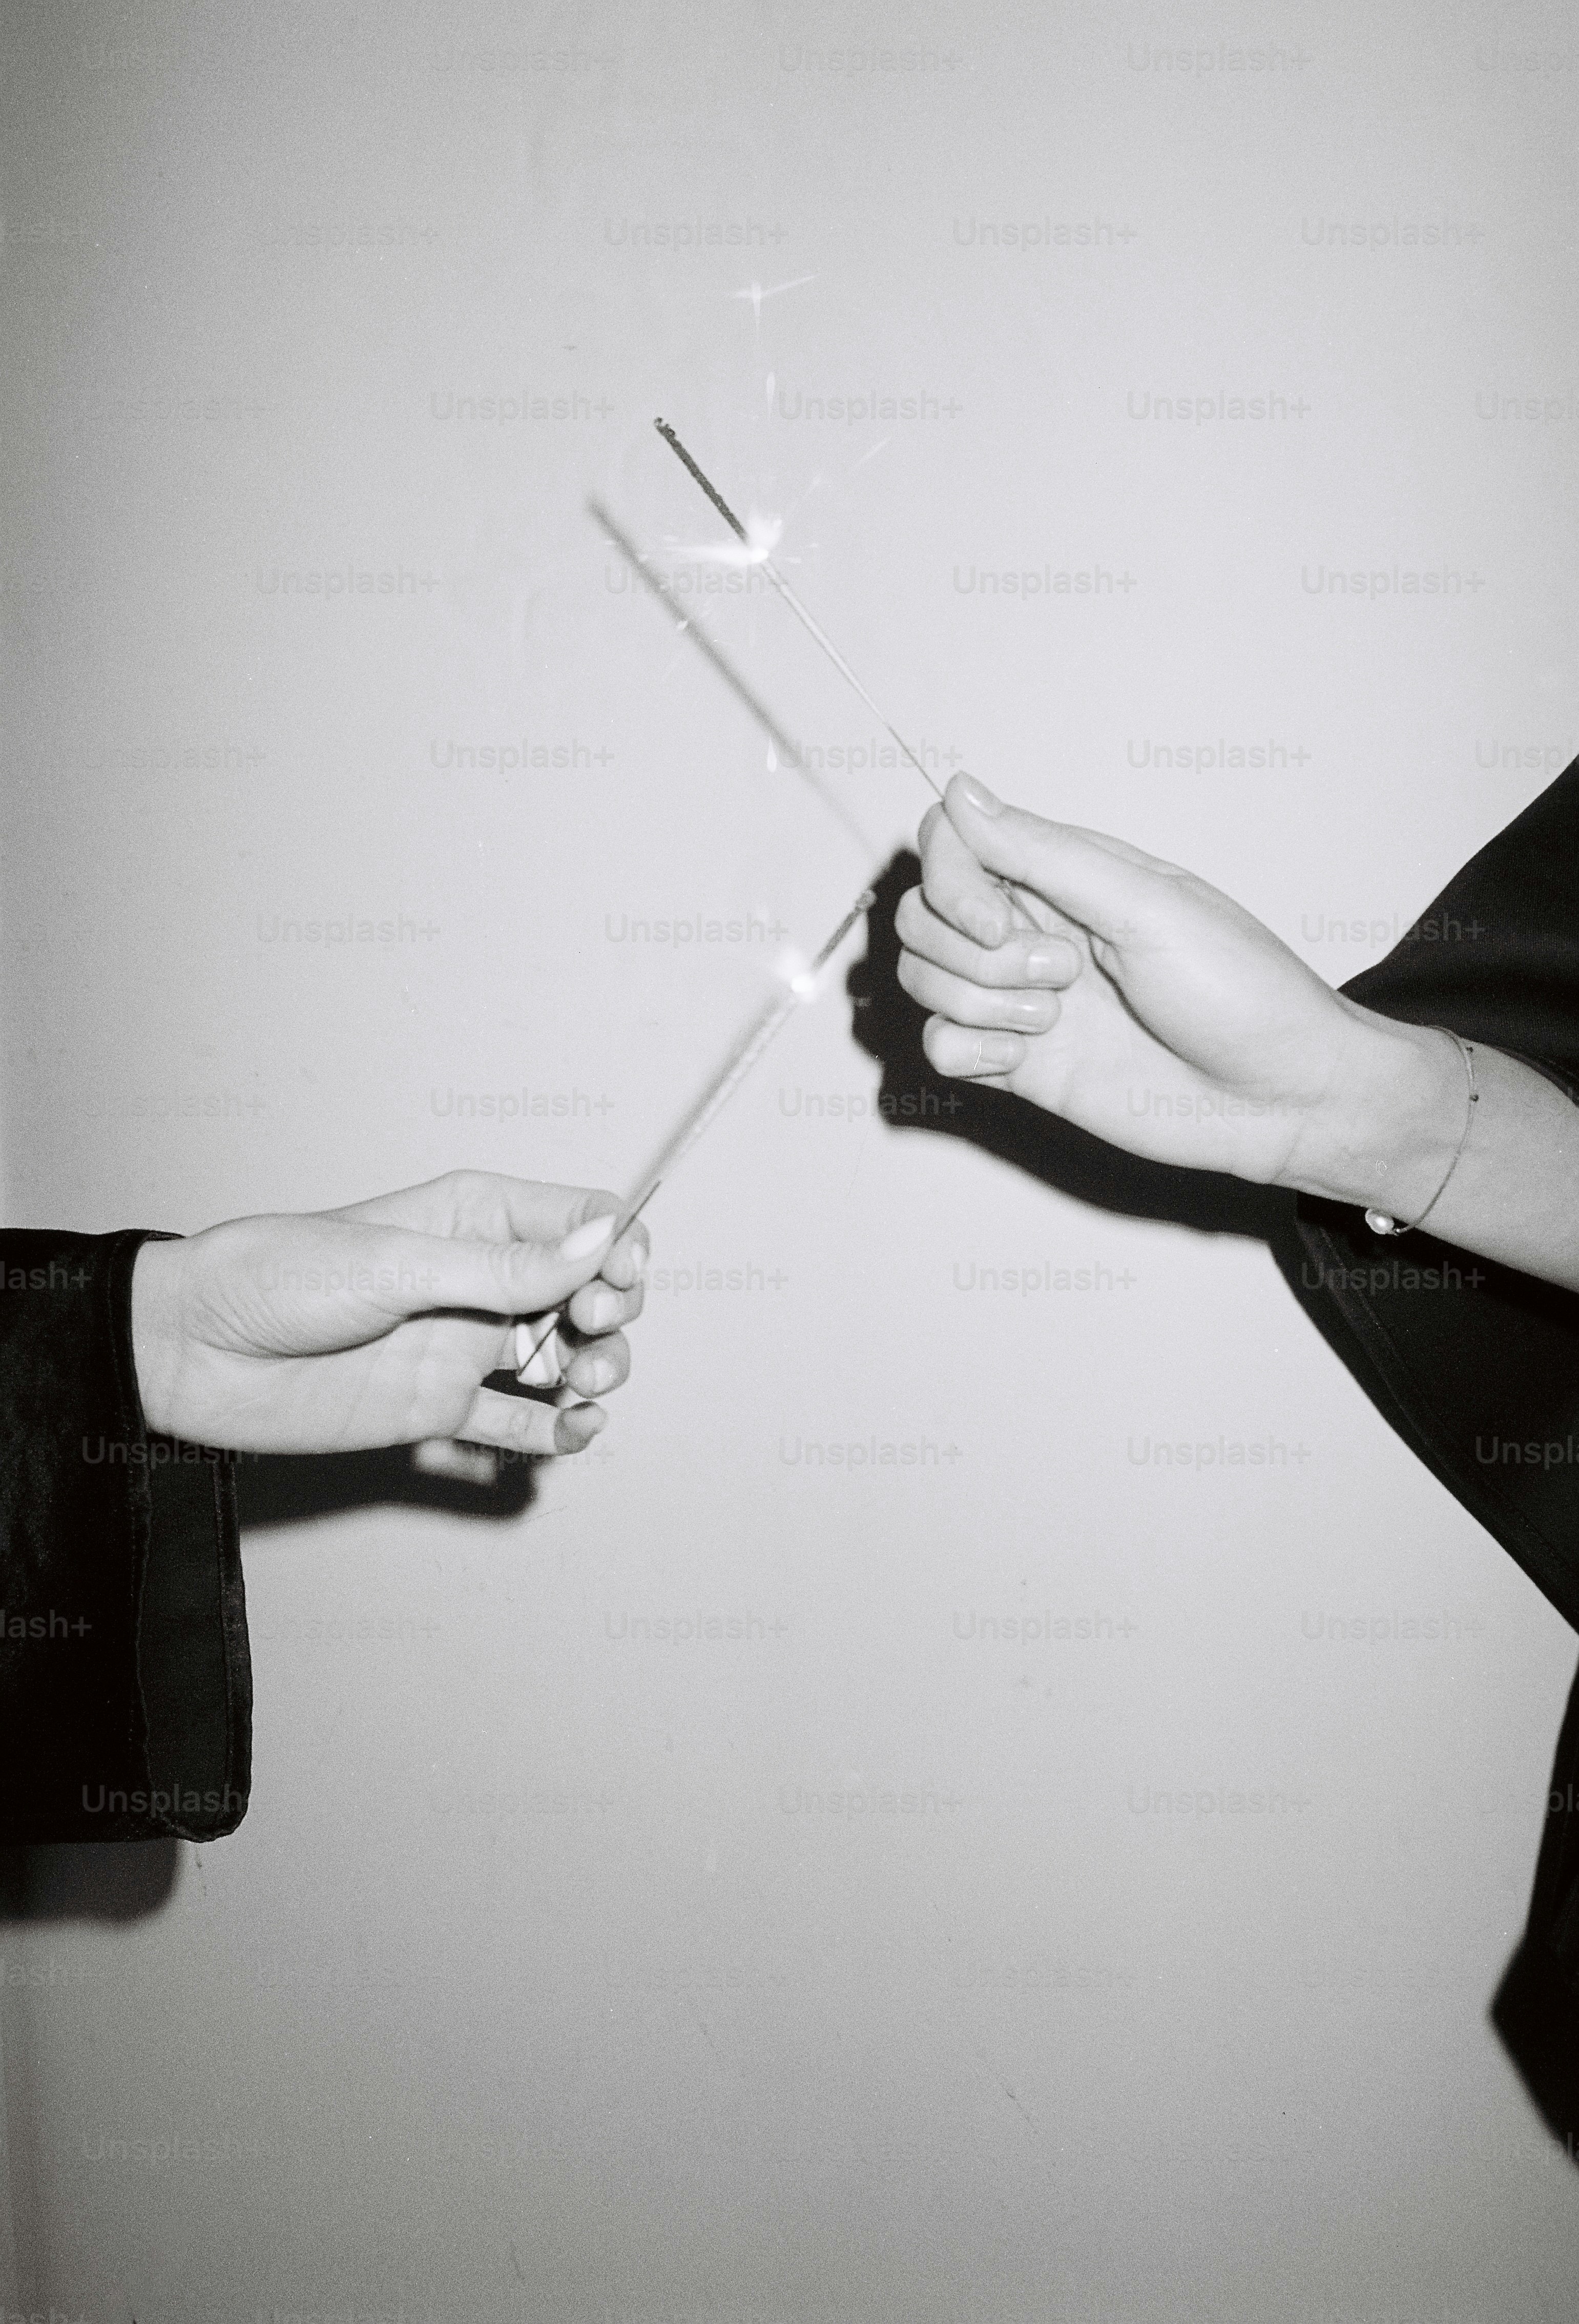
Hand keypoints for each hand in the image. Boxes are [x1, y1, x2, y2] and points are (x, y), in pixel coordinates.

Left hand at [130, 1171, 648, 1457]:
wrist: (192, 1352)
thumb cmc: (273, 1278)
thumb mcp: (394, 1263)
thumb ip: (500, 1266)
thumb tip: (598, 1245)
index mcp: (473, 1217)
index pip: (581, 1219)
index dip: (617, 1246)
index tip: (616, 1280)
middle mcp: (480, 1279)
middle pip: (589, 1292)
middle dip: (612, 1312)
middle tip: (589, 1331)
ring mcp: (463, 1344)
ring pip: (567, 1358)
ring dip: (597, 1372)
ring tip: (584, 1387)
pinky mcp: (440, 1407)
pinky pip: (520, 1423)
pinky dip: (559, 1432)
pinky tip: (571, 1432)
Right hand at [896, 773, 1452, 1193]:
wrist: (1280, 1099)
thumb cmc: (1241, 992)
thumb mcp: (1146, 905)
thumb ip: (1043, 851)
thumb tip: (960, 790)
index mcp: (1066, 875)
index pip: (950, 843)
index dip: (949, 879)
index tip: (999, 922)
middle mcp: (1034, 930)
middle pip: (922, 915)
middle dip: (969, 950)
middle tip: (1060, 976)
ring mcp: (1020, 998)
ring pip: (922, 978)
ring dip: (978, 1000)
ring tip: (1059, 1018)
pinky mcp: (1018, 1064)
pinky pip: (939, 1045)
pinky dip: (970, 1051)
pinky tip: (1030, 1058)